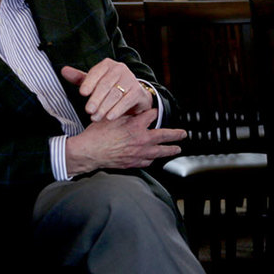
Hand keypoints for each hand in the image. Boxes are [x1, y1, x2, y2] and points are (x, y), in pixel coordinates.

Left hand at [61, 60, 152, 121]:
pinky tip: (109, 117)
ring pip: (115, 94)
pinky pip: (126, 101)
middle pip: (105, 85)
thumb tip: (63, 70)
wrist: (134, 95)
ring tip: (95, 117)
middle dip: (95, 99)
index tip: (82, 94)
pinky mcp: (138, 91)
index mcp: (107, 64)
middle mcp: (120, 69)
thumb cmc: (110, 88)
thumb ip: (79, 79)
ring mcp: (131, 79)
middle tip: (88, 111)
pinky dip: (117, 110)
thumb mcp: (94, 83)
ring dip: (104, 107)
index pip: (96, 72)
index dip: (89, 83)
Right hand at [64, 108, 185, 175]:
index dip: (153, 113)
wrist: (89, 152)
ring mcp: (138, 153)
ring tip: (177, 149)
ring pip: (160, 152)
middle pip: (164, 136)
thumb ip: (127, 114)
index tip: (155, 112)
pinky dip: (153, 158)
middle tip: (183, 134)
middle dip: (176, 134)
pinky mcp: (133, 163)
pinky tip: (155, 158)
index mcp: (136, 126)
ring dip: (170, 150)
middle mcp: (141, 140)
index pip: (152, 116)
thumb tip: (136, 110)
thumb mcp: (112, 117)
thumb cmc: (97, 134)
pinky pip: (148, 161)